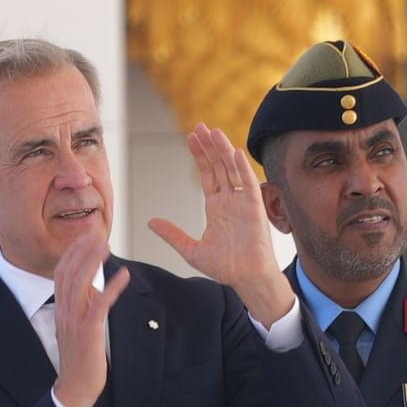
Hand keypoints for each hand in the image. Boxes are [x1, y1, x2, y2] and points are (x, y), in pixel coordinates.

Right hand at [48, 240, 112, 406]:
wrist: (75, 386)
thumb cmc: (80, 357)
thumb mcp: (78, 326)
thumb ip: (84, 306)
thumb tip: (98, 288)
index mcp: (60, 309)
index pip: (61, 273)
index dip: (72, 252)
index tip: (84, 236)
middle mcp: (64, 311)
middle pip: (69, 272)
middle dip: (82, 250)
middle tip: (97, 232)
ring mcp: (74, 321)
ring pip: (81, 283)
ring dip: (93, 262)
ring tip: (106, 246)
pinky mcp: (88, 332)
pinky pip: (99, 304)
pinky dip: (112, 287)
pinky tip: (123, 275)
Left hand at [142, 119, 291, 326]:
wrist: (247, 280)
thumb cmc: (226, 267)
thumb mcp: (191, 250)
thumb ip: (173, 234)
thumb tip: (151, 222)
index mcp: (216, 207)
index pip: (207, 174)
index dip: (199, 156)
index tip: (191, 137)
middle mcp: (230, 200)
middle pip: (218, 166)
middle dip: (209, 147)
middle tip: (200, 126)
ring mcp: (243, 203)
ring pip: (232, 170)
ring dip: (223, 150)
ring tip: (214, 132)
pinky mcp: (255, 209)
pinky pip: (249, 185)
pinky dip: (242, 168)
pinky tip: (234, 153)